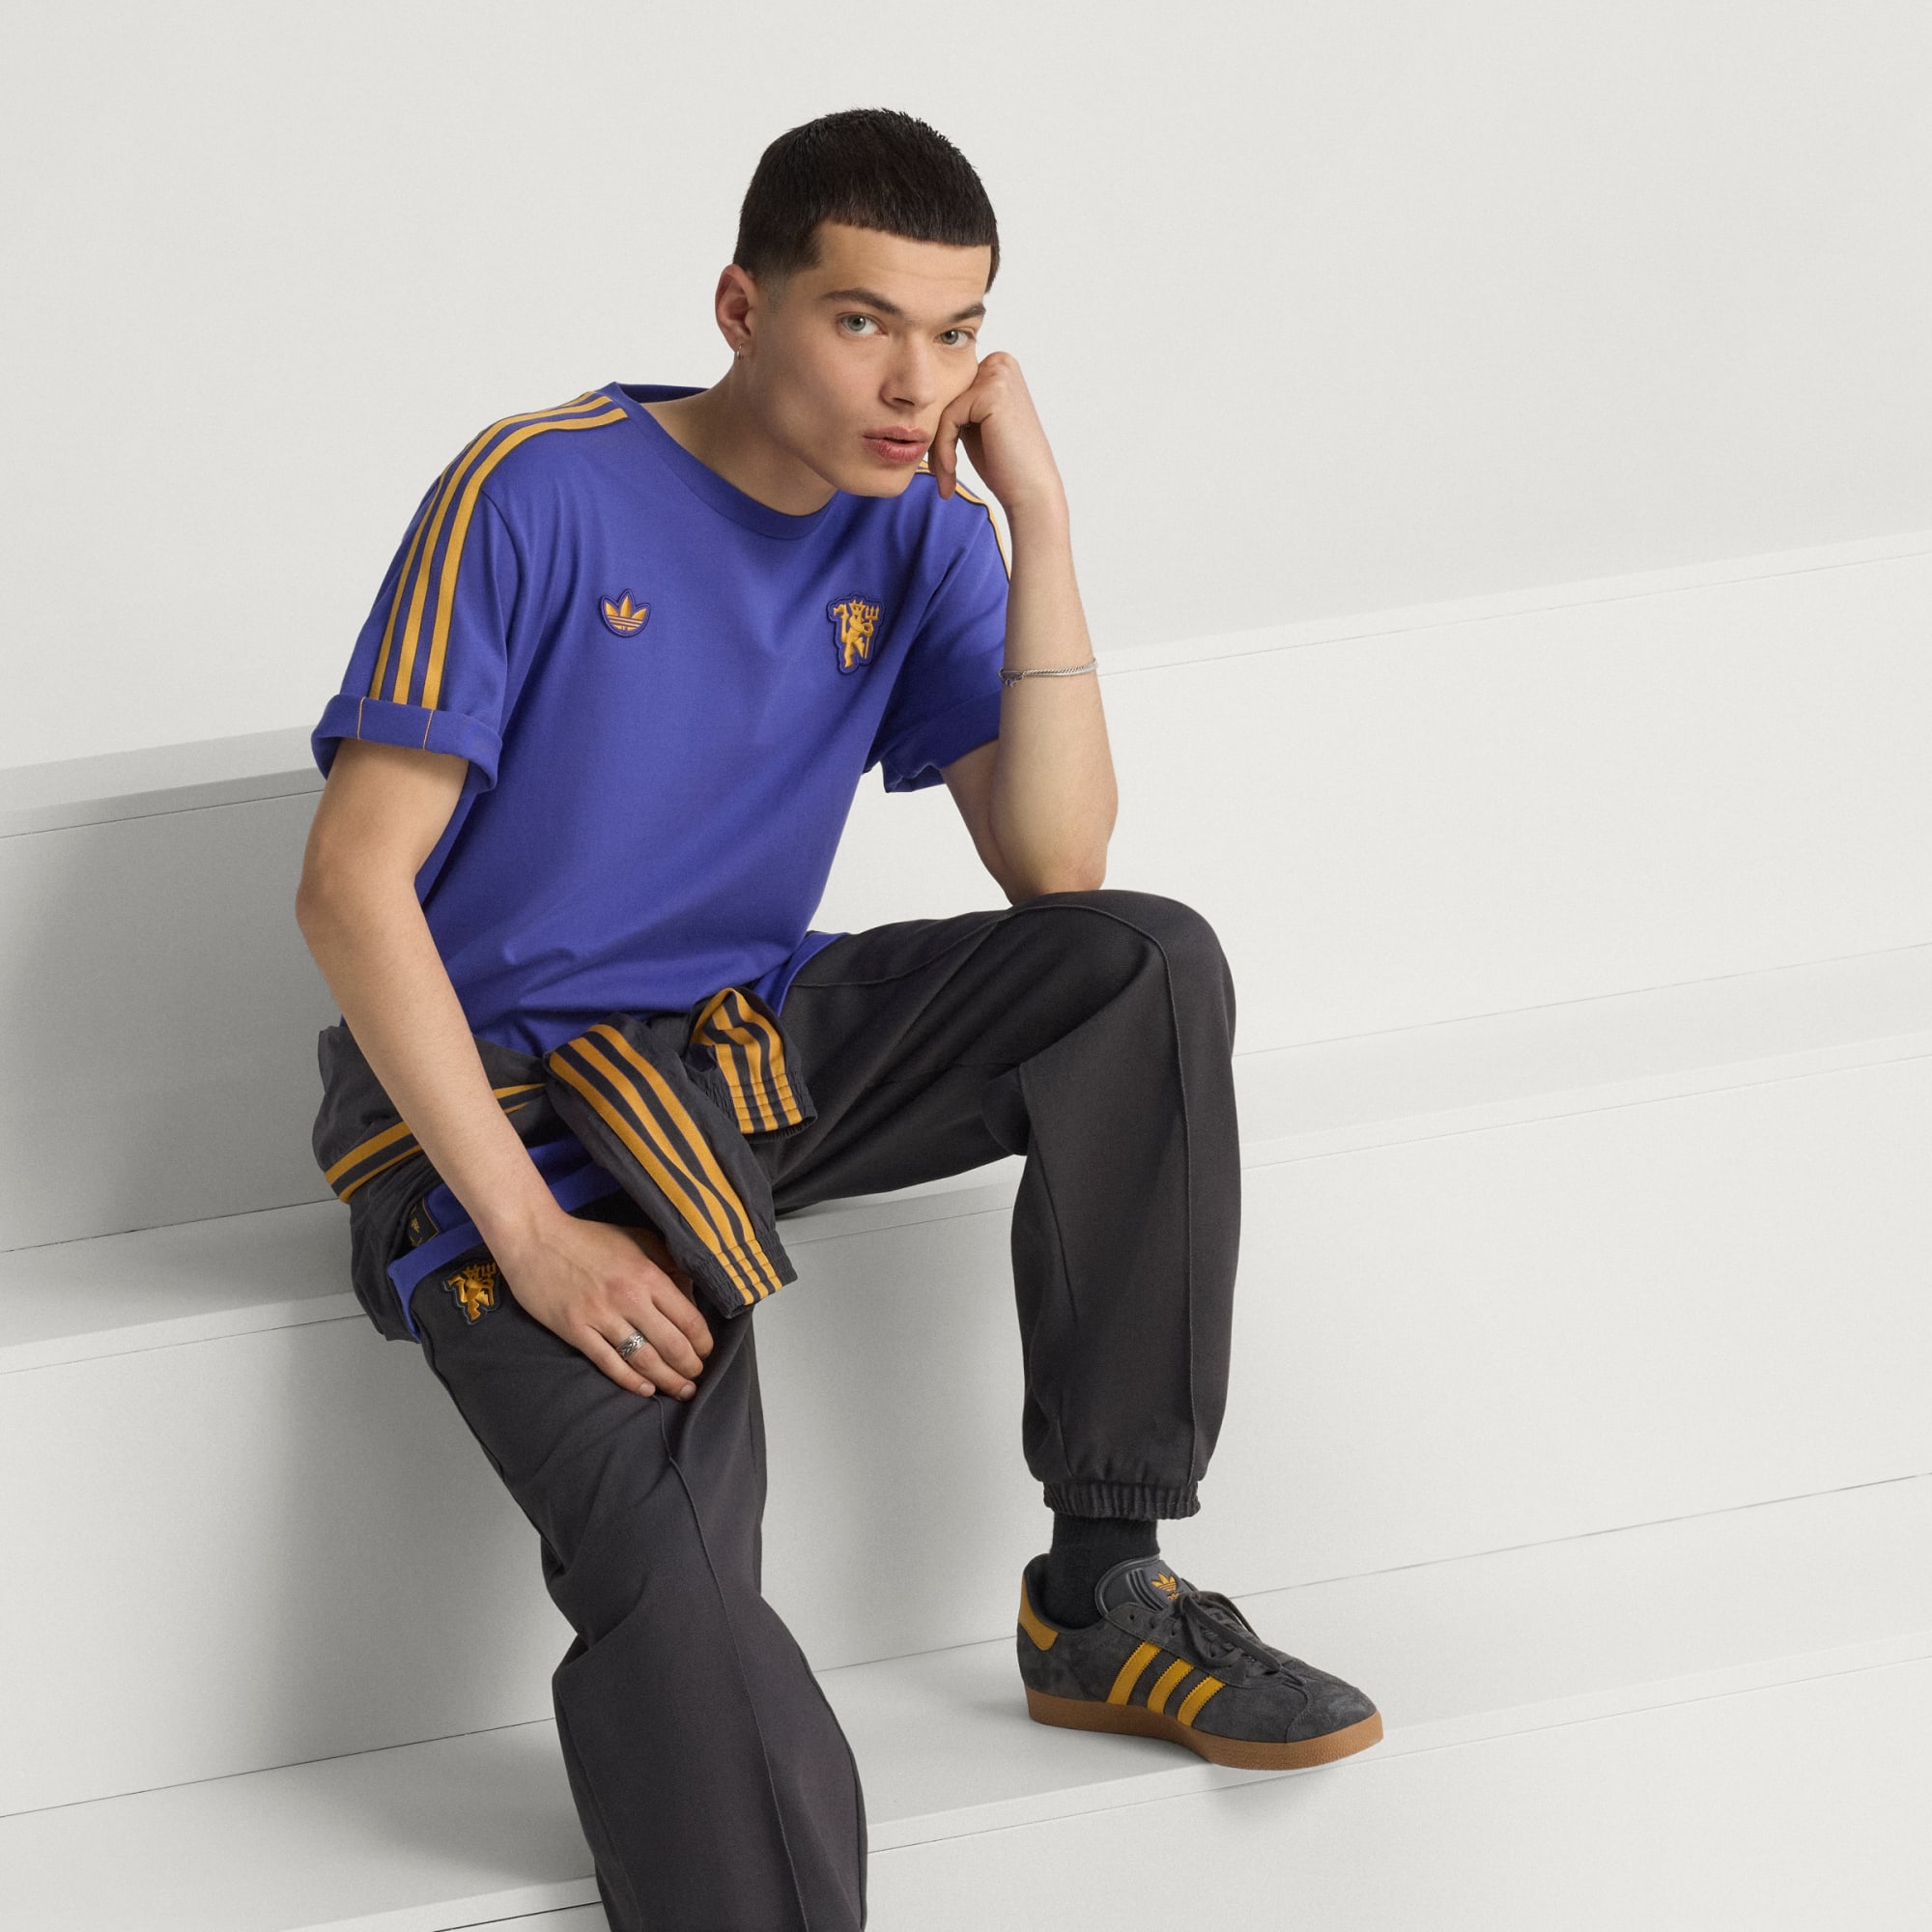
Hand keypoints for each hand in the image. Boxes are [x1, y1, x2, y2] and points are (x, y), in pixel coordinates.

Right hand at [496, 1208, 713, 1397]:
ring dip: (667, 1380)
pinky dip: (630, 1381)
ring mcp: (600, 1316)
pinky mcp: (575, 1330)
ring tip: (680, 1390)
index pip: (689, 1319)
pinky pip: (609, 1363)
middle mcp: (628, 1298)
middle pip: (672, 1345)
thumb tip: (690, 1290)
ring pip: (644, 1359)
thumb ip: (666, 1262)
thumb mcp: (636, 1239)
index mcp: (647, 1275)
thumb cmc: (588, 1239)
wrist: (535, 1238)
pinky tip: (645, 1390)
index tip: (707, 1351)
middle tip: (696, 1377)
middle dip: (690, 1367)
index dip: (703, 1342)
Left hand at [928, 351, 1065, 526]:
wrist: (1031, 491)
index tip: (940, 465)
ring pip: (944, 410)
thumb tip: (920, 399)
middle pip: (946, 399)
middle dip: (937, 439)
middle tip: (939, 476)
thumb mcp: (976, 425)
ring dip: (938, 448)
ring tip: (944, 479)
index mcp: (998, 366)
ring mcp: (998, 374)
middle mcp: (1000, 363)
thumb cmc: (1005, 464)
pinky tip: (952, 471)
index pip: (951, 393)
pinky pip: (948, 419)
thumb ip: (957, 406)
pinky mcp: (991, 392)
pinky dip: (944, 449)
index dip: (940, 430)